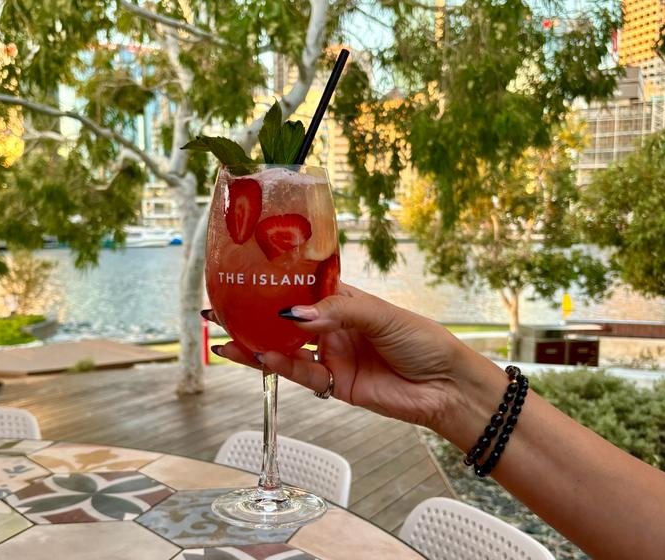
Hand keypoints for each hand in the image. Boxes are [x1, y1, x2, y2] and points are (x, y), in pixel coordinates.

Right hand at [212, 283, 477, 432]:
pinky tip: (259, 357)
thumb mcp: (379, 315)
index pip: (301, 288)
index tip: (243, 277)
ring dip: (256, 344)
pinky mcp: (334, 385)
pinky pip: (301, 375)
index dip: (273, 284)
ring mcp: (331, 356)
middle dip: (254, 315)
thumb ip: (336, 312)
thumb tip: (293, 314)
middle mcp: (332, 326)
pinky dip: (279, 367)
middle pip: (285, 320)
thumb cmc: (420, 339)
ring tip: (224, 338)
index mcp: (344, 301)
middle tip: (218, 310)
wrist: (445, 386)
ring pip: (285, 349)